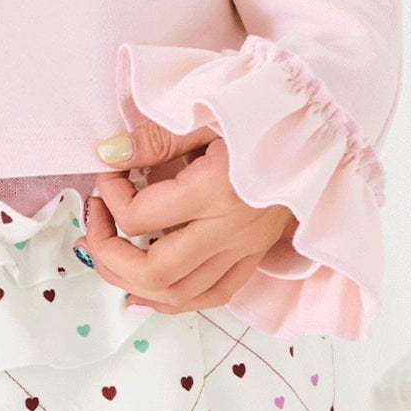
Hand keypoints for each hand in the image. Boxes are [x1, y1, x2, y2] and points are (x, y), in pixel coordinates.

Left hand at [79, 117, 297, 316]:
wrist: (315, 127)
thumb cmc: (259, 110)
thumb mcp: (205, 111)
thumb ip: (155, 138)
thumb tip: (107, 155)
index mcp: (215, 191)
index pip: (140, 217)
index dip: (109, 195)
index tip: (107, 169)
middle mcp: (229, 230)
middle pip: (154, 271)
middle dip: (108, 253)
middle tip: (94, 220)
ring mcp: (244, 249)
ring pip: (180, 295)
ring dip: (133, 283)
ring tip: (108, 255)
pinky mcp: (253, 256)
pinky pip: (211, 295)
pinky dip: (173, 300)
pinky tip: (146, 292)